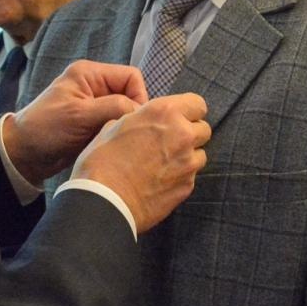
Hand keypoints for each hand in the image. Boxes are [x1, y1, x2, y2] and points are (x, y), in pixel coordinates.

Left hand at [3, 61, 147, 184]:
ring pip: (125, 111)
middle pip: (130, 94)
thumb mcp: (80, 115)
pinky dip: (117, 134)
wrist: (24, 154)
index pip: (131, 76)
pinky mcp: (94, 122)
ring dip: (123, 126)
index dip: (138, 96)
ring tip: (116, 140)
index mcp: (90, 74)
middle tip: (125, 133)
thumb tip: (141, 111)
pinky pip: (116, 124)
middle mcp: (95, 85)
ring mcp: (95, 105)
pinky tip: (111, 144)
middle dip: (131, 113)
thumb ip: (113, 107)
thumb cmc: (47, 128)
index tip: (133, 120)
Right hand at [71, 93, 208, 233]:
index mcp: (164, 112)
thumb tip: (143, 121)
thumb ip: (138, 119)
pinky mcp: (187, 186)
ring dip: (188, 156)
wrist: (104, 202)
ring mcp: (188, 162)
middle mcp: (182, 134)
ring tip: (164, 163)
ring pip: (200, 154)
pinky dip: (180, 176)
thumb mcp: (114, 126)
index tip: (180, 118)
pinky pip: (191, 176)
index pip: (198, 104)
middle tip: (170, 141)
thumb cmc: (102, 162)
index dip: (189, 111)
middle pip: (203, 129)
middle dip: (190, 133)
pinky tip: (160, 180)